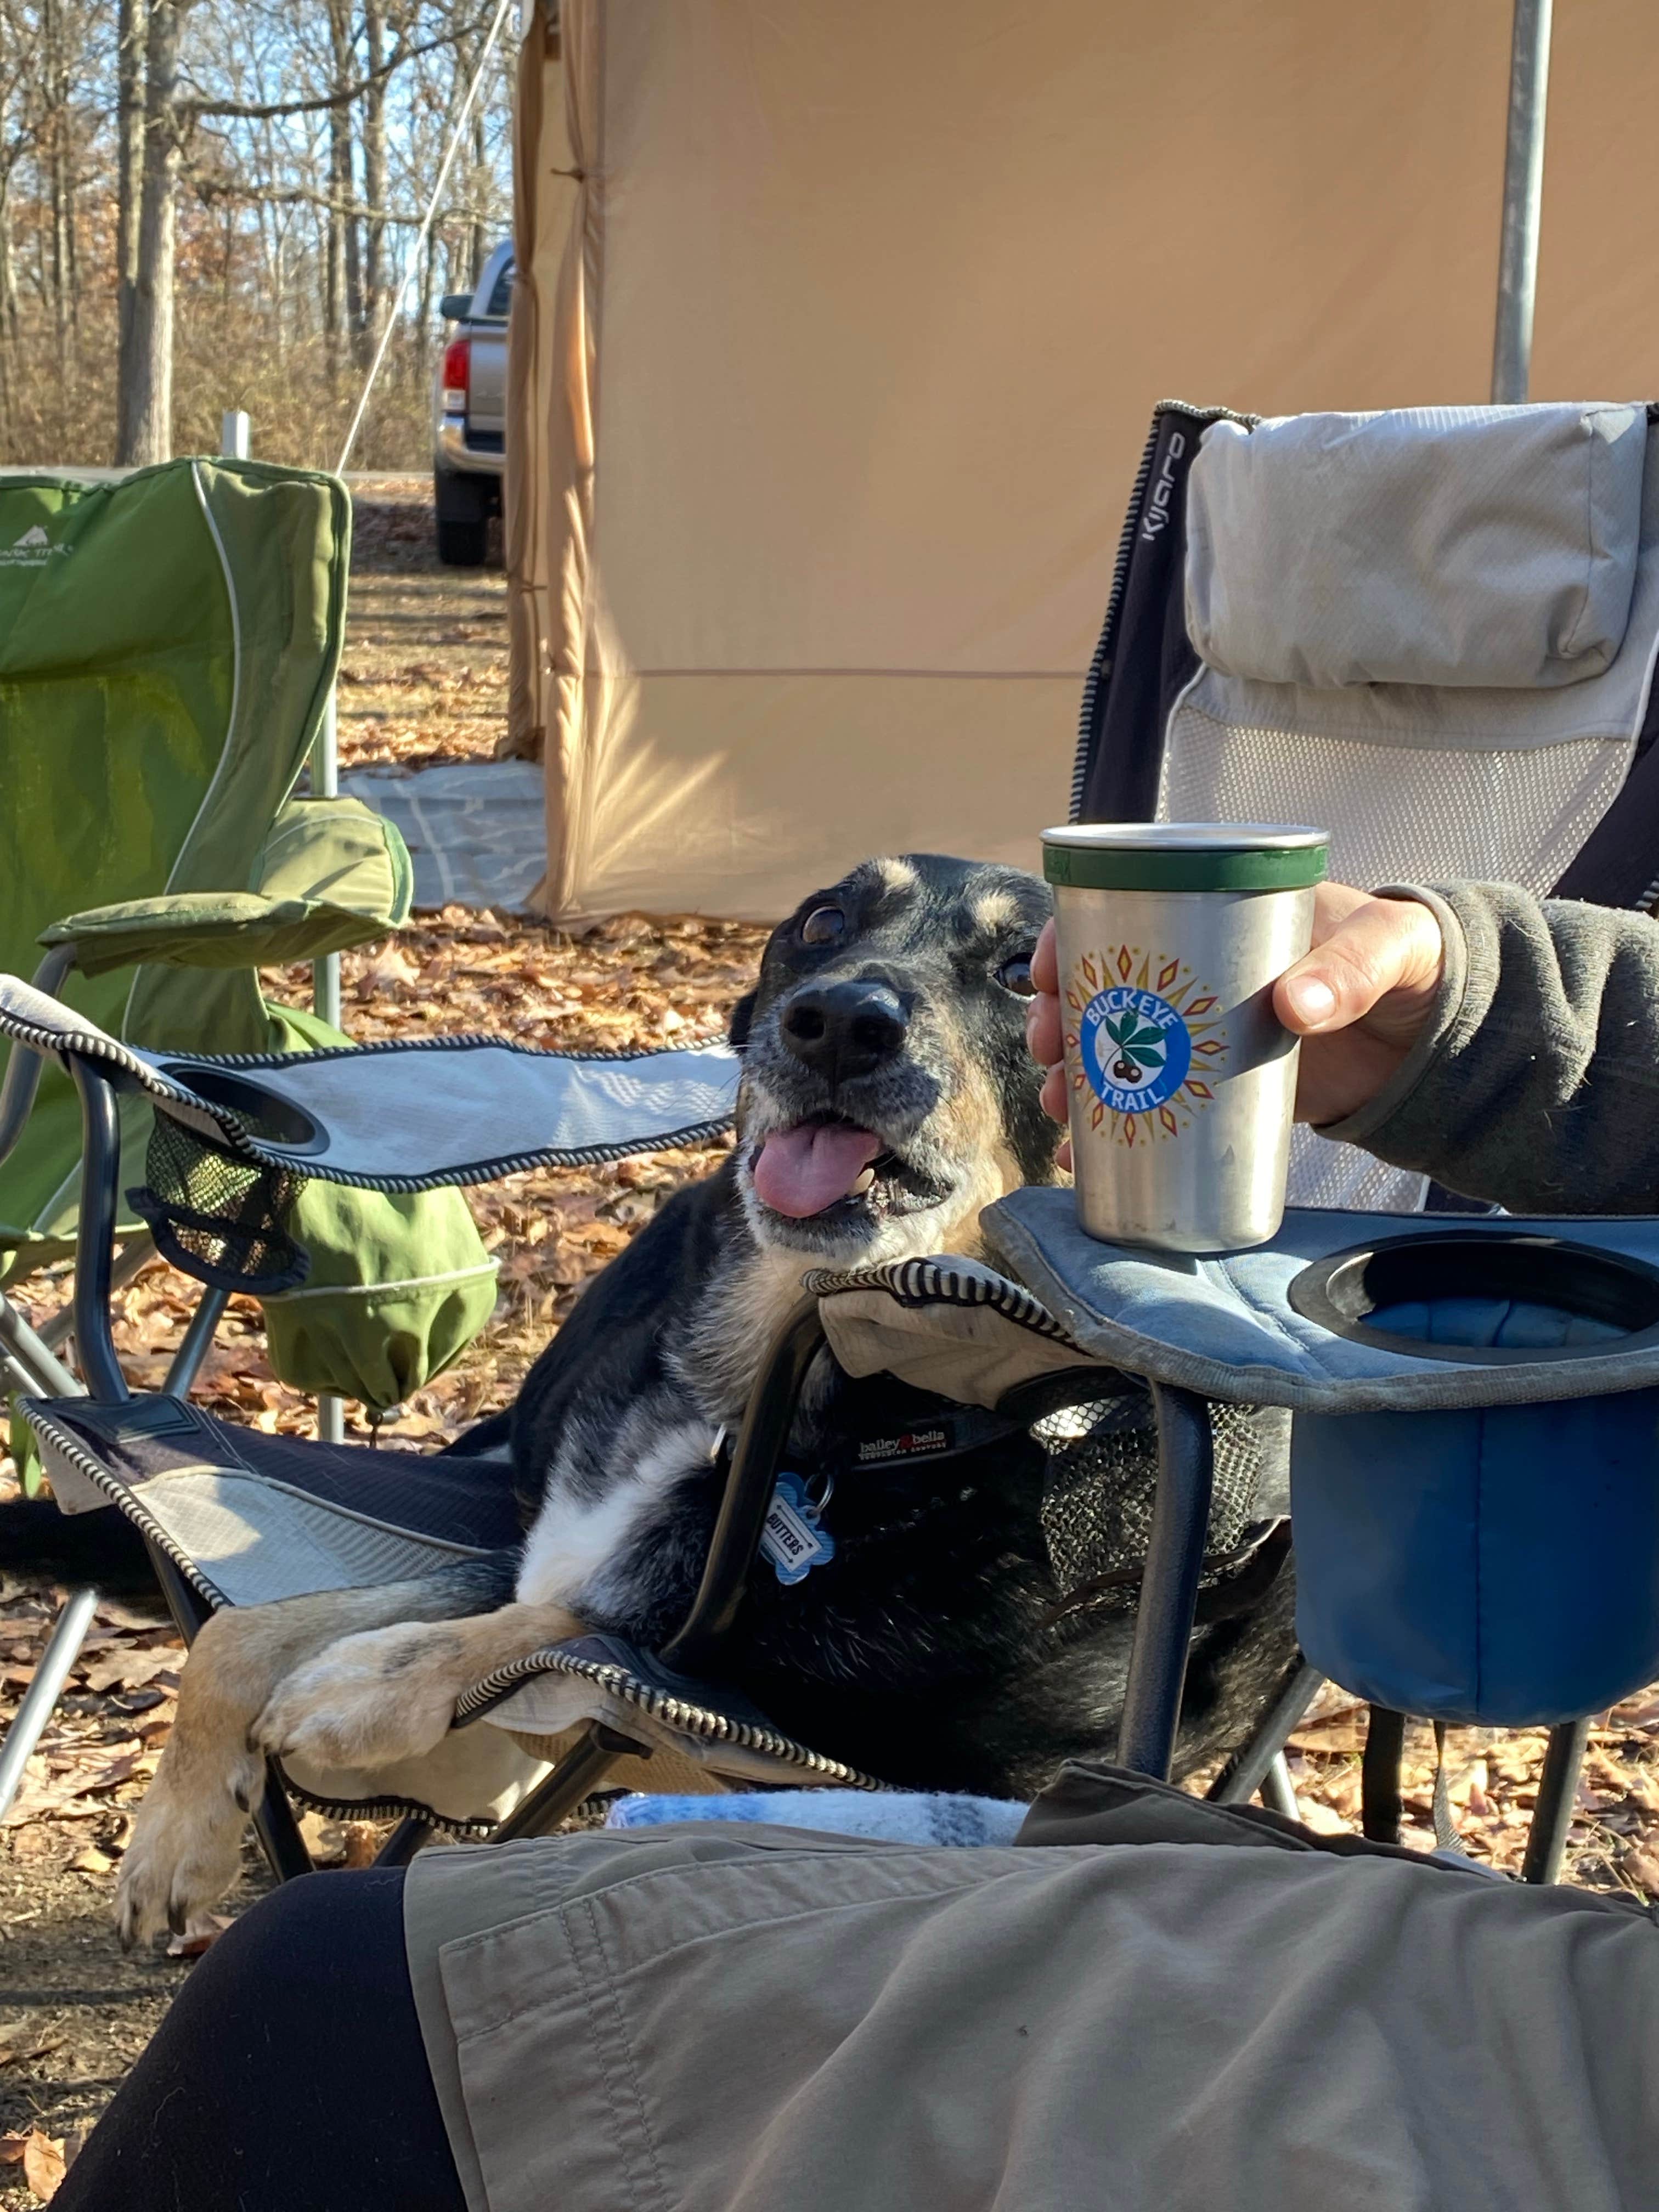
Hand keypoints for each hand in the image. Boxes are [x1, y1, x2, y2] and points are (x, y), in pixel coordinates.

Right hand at [1027, 882, 1444, 1158]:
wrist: (1442, 1036)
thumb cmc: (1412, 962)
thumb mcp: (1391, 947)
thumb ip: (1352, 970)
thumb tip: (1297, 1007)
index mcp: (1225, 914)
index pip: (1127, 910)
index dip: (1071, 938)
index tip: (1047, 972)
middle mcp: (1198, 971)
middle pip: (1101, 985)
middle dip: (1056, 1016)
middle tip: (1046, 1048)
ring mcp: (1204, 1031)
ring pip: (1114, 1046)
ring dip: (1073, 1074)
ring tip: (1059, 1107)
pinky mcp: (1222, 1085)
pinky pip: (1154, 1103)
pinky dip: (1114, 1130)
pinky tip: (1083, 1156)